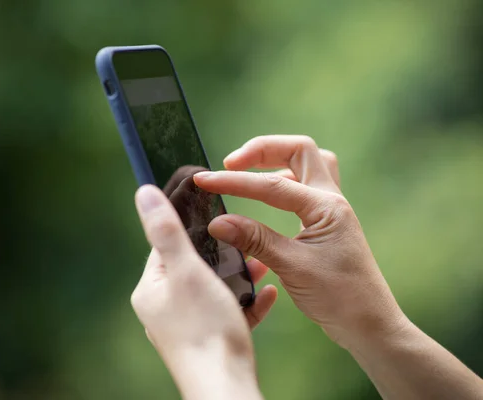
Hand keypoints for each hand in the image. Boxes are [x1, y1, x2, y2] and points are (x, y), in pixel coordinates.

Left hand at [131, 185, 269, 399]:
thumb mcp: (187, 270)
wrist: (226, 386)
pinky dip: (247, 303)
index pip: (164, 248)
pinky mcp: (209, 342)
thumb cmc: (205, 329)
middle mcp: (164, 310)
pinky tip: (269, 294)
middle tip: (245, 241)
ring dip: (238, 277)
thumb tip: (143, 193)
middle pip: (193, 268)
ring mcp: (186, 328)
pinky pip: (228, 314)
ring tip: (262, 263)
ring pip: (213, 291)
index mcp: (151, 291)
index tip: (214, 218)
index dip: (189, 231)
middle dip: (221, 254)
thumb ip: (166, 231)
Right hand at [193, 135, 407, 349]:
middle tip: (231, 163)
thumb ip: (254, 240)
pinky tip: (266, 197)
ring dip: (276, 161)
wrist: (369, 324)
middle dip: (263, 150)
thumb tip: (217, 222)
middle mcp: (332, 200)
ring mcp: (331, 210)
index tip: (204, 181)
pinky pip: (305, 187)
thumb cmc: (339, 298)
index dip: (234, 181)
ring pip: (307, 165)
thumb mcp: (293, 267)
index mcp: (326, 208)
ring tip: (248, 172)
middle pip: (300, 151)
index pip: (272, 185)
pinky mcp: (326, 223)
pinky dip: (283, 182)